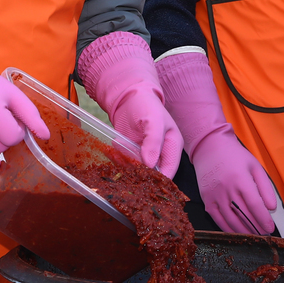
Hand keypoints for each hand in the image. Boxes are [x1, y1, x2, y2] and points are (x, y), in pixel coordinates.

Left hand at [77, 31, 181, 175]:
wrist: (129, 96)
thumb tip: (150, 165)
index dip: (159, 181)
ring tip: (119, 152)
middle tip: (128, 170)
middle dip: (140, 175)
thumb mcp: (154, 121)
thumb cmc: (147, 105)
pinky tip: (112, 151)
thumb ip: (154, 142)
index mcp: (172, 148)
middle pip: (152, 175)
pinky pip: (125, 163)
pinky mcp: (131, 153)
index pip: (169, 171)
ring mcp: (144, 155)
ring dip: (126, 166)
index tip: (146, 186)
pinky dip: (118, 159)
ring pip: (137, 171)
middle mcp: (159, 154)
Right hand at [154, 50, 280, 232]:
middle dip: (255, 228)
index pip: (254, 205)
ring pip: (230, 220)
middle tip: (264, 236)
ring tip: (252, 237)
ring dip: (242, 231)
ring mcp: (215, 196)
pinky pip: (217, 218)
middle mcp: (227, 189)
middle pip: (243, 215)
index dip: (263, 219)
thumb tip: (271, 207)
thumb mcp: (254, 166)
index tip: (270, 229)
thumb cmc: (235, 156)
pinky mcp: (206, 200)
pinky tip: (235, 233)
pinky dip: (227, 228)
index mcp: (241, 179)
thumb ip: (265, 187)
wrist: (209, 147)